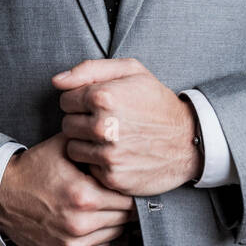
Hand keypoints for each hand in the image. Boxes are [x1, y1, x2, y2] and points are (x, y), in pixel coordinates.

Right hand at [0, 130, 136, 245]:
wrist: (1, 196)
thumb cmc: (33, 170)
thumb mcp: (62, 148)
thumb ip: (93, 145)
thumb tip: (121, 142)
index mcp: (84, 196)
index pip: (127, 199)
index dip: (129, 189)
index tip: (126, 183)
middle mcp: (79, 224)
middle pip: (124, 218)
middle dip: (124, 205)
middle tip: (118, 194)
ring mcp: (72, 244)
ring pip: (114, 235)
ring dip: (113, 221)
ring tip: (103, 206)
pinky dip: (100, 236)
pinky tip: (91, 221)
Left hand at [53, 57, 201, 196]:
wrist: (188, 140)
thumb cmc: (157, 102)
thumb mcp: (131, 71)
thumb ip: (90, 69)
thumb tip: (56, 81)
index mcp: (103, 96)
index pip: (65, 99)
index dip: (80, 101)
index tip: (98, 105)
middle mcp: (103, 126)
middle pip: (66, 125)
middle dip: (81, 122)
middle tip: (105, 122)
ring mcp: (108, 154)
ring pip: (72, 148)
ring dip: (86, 144)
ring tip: (109, 139)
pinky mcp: (112, 177)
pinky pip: (87, 168)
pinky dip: (98, 163)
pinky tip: (116, 155)